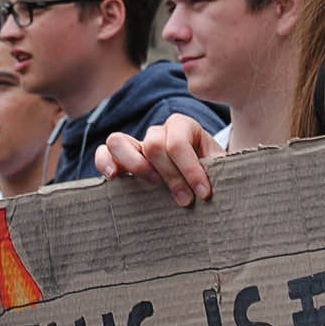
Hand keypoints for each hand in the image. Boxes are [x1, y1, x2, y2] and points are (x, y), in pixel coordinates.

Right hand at [94, 114, 222, 204]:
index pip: (179, 142)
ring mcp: (138, 144)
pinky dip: (105, 162)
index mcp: (183, 126)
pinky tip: (114, 178)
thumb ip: (219, 172)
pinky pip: (104, 152)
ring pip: (120, 141)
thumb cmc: (212, 174)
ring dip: (136, 166)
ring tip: (152, 186)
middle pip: (153, 143)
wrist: (203, 180)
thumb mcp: (220, 169)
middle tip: (184, 199)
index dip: (190, 169)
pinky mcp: (123, 160)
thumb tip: (217, 187)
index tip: (203, 193)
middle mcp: (158, 132)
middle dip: (169, 174)